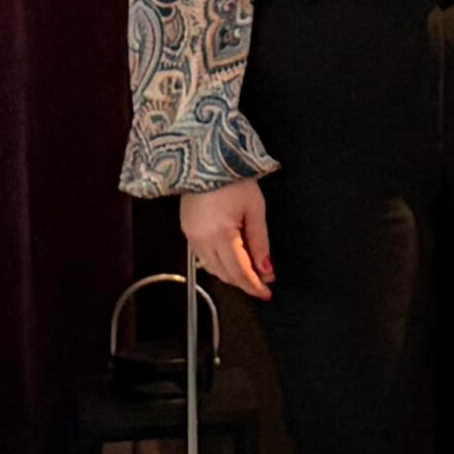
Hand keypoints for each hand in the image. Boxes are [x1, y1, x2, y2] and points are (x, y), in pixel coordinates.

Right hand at [180, 177, 272, 299]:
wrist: (206, 160)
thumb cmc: (233, 179)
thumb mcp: (255, 209)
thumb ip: (260, 242)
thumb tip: (266, 268)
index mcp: (221, 234)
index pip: (240, 271)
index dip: (254, 285)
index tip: (266, 293)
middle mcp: (202, 240)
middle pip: (225, 273)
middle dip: (245, 282)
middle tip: (263, 282)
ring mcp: (191, 237)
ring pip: (212, 269)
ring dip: (231, 275)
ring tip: (251, 273)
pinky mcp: (187, 231)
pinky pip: (202, 257)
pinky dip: (218, 264)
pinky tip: (231, 261)